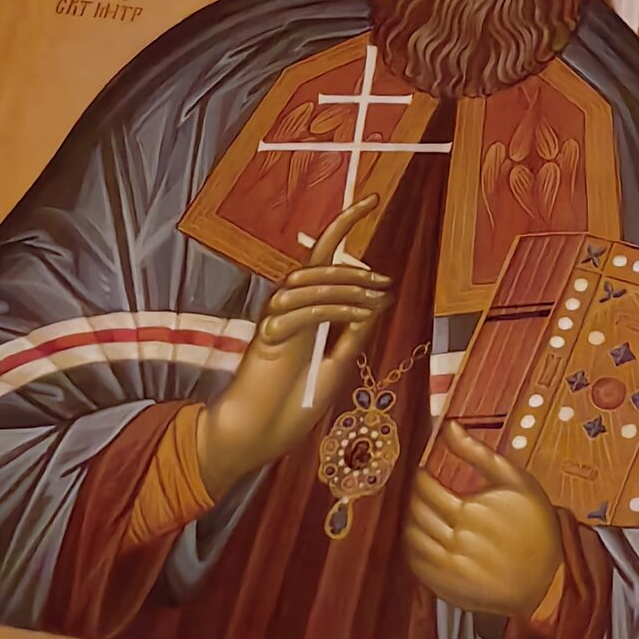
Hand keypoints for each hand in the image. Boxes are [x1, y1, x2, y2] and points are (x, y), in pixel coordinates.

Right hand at [196, 195, 390, 499]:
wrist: (253, 439)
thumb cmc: (288, 408)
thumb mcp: (334, 368)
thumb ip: (351, 336)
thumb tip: (377, 303)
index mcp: (302, 312)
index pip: (322, 259)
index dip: (344, 225)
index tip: (372, 200)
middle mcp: (285, 310)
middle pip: (317, 266)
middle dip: (355, 268)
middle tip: (385, 282)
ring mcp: (274, 322)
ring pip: (308, 283)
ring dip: (346, 286)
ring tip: (376, 299)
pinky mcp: (267, 338)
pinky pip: (303, 312)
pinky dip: (333, 307)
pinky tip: (356, 314)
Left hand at [403, 423, 562, 618]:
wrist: (549, 577)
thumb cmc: (536, 525)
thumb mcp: (515, 480)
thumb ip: (477, 452)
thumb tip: (448, 426)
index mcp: (470, 512)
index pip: (425, 489)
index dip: (420, 477)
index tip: (424, 473)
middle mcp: (456, 542)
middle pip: (416, 513)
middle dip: (415, 497)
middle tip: (423, 491)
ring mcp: (451, 568)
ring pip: (411, 539)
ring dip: (412, 522)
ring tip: (425, 513)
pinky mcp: (449, 588)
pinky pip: (416, 565)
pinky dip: (413, 549)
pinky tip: (426, 538)